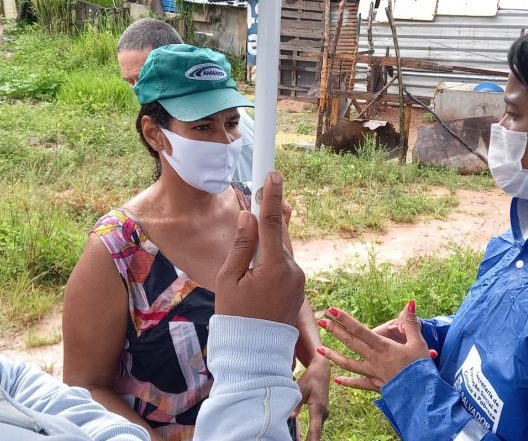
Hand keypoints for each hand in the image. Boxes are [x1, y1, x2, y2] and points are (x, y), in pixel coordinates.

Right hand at [215, 172, 304, 325]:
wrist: (256, 353)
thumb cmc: (237, 317)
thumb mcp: (229, 280)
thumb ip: (241, 246)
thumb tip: (248, 217)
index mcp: (275, 267)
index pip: (273, 223)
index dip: (272, 196)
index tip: (274, 173)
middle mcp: (293, 270)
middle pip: (279, 233)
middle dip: (268, 217)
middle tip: (264, 191)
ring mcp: (298, 279)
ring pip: (282, 249)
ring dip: (268, 241)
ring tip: (253, 245)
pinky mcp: (298, 287)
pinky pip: (284, 263)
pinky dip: (272, 256)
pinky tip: (258, 262)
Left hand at [293, 358, 329, 440]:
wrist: (322, 371)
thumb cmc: (310, 378)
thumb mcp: (301, 389)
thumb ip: (296, 404)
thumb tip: (290, 417)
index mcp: (318, 407)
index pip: (315, 429)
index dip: (312, 440)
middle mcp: (323, 412)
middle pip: (316, 432)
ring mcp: (324, 413)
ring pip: (317, 429)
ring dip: (311, 437)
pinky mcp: (322, 412)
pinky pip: (317, 425)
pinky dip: (313, 432)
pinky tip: (306, 438)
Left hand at [318, 302, 435, 390]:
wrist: (423, 395)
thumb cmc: (421, 367)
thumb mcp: (418, 343)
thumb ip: (411, 323)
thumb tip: (410, 303)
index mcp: (383, 347)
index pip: (360, 329)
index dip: (345, 319)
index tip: (332, 310)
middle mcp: (374, 359)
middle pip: (350, 343)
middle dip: (335, 331)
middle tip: (321, 321)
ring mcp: (372, 373)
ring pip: (348, 363)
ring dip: (333, 356)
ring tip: (319, 349)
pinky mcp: (375, 386)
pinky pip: (359, 384)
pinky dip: (348, 382)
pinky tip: (338, 381)